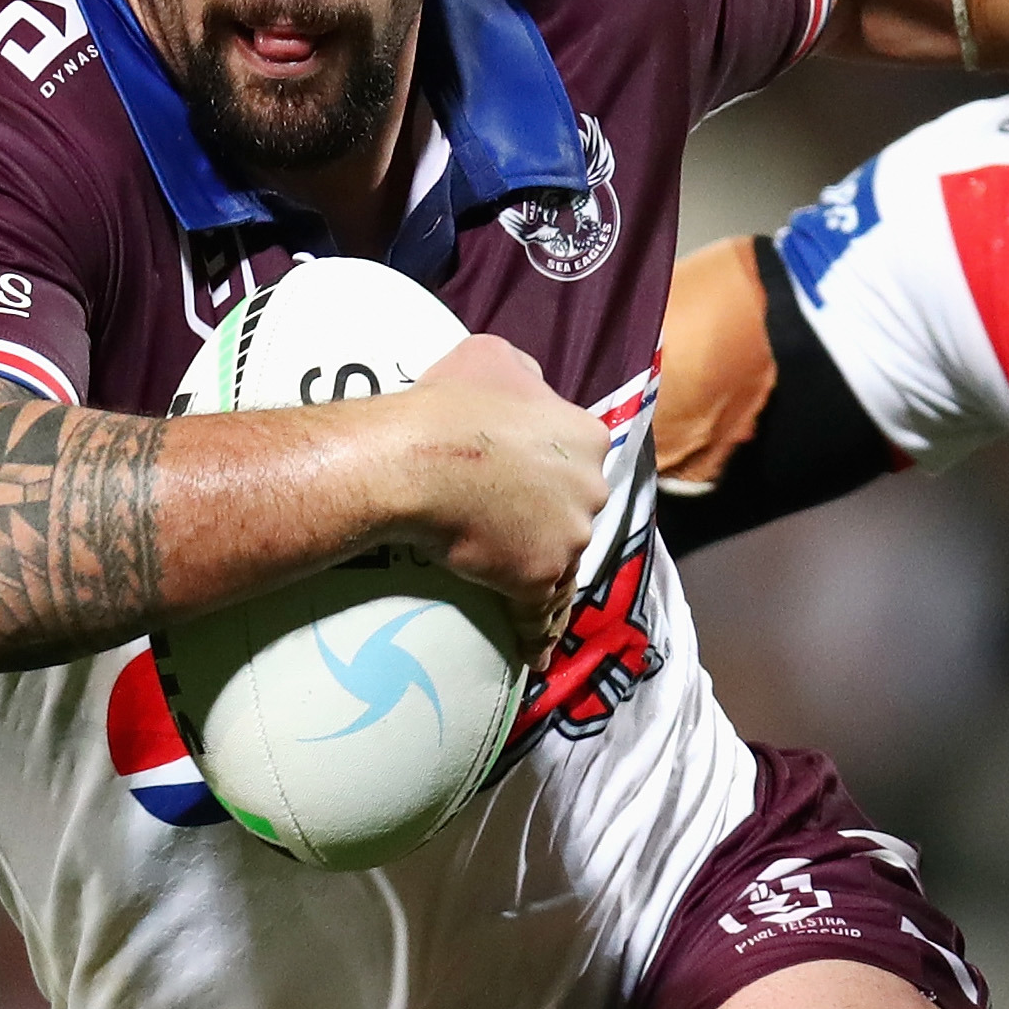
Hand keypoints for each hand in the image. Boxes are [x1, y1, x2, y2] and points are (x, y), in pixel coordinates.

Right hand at [389, 335, 609, 654]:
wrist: (418, 459)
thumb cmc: (452, 402)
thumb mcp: (494, 356)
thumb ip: (525, 375)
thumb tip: (531, 386)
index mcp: (585, 435)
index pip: (577, 458)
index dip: (551, 470)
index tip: (527, 481)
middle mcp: (590, 486)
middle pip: (573, 509)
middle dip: (549, 518)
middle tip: (506, 526)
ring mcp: (568, 536)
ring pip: (560, 560)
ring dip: (542, 573)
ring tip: (516, 588)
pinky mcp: (538, 578)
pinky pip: (540, 613)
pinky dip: (535, 633)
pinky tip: (531, 652)